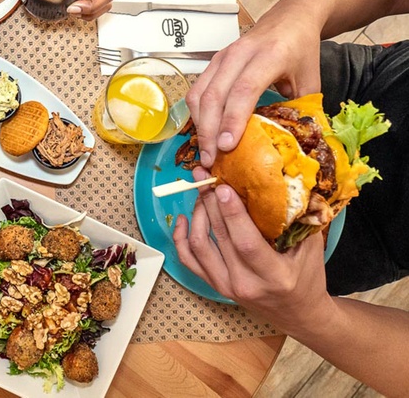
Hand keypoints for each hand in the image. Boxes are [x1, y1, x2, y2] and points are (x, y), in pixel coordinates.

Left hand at [172, 168, 332, 328]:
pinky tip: (182, 218)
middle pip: (219, 238)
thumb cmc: (307, 278)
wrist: (298, 314)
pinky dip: (180, 237)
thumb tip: (286, 182)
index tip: (223, 187)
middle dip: (210, 202)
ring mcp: (225, 286)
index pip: (246, 242)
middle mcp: (245, 283)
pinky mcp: (214, 285)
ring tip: (202, 193)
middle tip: (204, 177)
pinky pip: (189, 260)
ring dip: (197, 215)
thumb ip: (299, 220)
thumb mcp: (311, 249)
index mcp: (274, 275)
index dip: (232, 214)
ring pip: (199, 246)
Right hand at [185, 14, 320, 167]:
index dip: (233, 119)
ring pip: (200, 94)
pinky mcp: (212, 62)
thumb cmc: (300, 49)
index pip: (244, 89)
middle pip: (214, 95)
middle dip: (209, 131)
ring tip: (205, 152)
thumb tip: (295, 144)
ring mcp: (222, 57)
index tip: (228, 146)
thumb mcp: (310, 80)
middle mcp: (240, 54)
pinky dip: (197, 115)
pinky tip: (204, 133)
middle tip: (211, 159)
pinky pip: (196, 91)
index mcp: (270, 56)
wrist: (290, 18)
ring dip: (200, 126)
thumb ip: (301, 109)